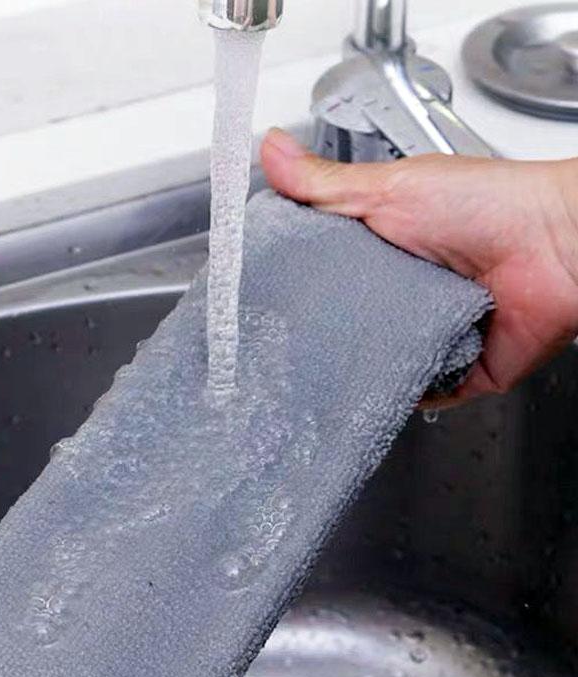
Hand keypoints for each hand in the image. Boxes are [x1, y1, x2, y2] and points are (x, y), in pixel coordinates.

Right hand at [260, 128, 577, 405]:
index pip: (324, 273)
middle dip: (322, 330)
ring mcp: (427, 332)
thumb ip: (324, 182)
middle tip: (291, 333)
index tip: (263, 292)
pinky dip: (397, 391)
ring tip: (328, 361)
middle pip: (344, 321)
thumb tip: (271, 150)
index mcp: (383, 249)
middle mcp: (403, 292)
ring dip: (355, 362)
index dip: (295, 283)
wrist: (556, 246)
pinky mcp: (452, 369)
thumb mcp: (389, 186)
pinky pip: (411, 391)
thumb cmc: (489, 206)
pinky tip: (376, 382)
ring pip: (373, 360)